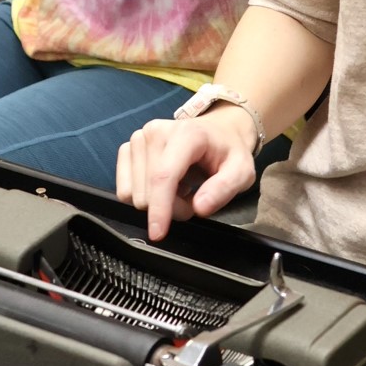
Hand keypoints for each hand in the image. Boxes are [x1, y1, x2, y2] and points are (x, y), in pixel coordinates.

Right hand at [117, 110, 257, 241]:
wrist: (218, 131)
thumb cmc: (228, 151)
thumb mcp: (241, 172)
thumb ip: (225, 189)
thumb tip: (200, 207)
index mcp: (186, 134)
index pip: (163, 176)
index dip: (159, 208)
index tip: (158, 233)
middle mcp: (155, 132)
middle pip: (148, 191)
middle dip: (170, 208)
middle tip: (193, 200)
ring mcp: (138, 139)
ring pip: (133, 193)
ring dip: (157, 203)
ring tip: (181, 191)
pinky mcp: (128, 148)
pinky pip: (125, 189)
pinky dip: (145, 196)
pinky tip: (165, 187)